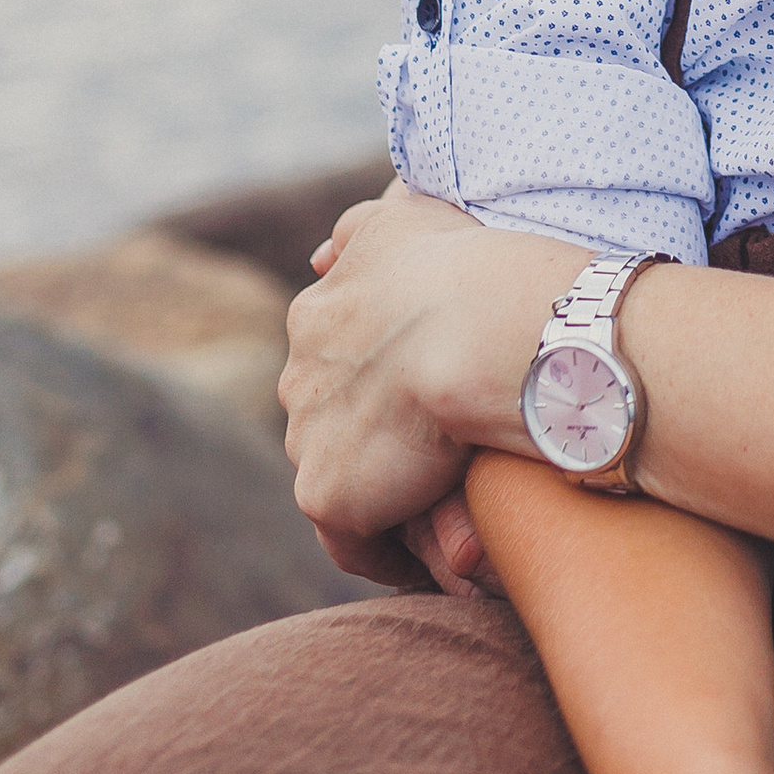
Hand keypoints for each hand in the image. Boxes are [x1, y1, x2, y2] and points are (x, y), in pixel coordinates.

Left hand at [281, 183, 578, 582]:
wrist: (473, 330)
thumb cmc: (466, 266)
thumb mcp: (407, 215)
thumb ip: (363, 228)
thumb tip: (320, 256)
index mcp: (320, 313)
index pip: (343, 360)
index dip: (387, 382)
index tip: (431, 398)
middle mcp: (299, 375)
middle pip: (339, 421)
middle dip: (383, 440)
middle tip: (450, 459)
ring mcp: (308, 438)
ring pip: (350, 478)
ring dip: (393, 496)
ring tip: (456, 513)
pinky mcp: (328, 495)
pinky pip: (355, 542)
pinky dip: (395, 553)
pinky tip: (442, 559)